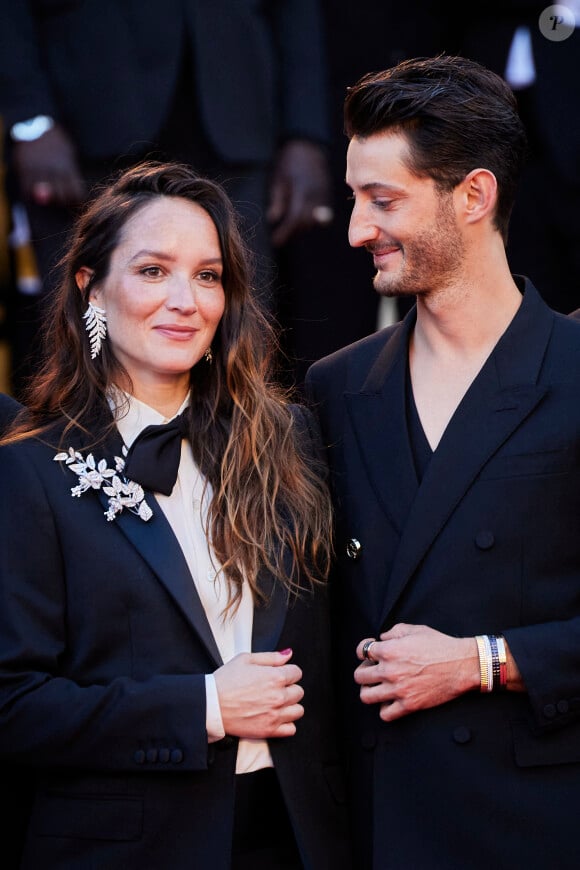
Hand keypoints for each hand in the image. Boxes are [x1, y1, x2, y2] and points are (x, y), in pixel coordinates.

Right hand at [13, 123, 85, 205]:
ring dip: (45, 200)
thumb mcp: (69, 154)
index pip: (76, 193)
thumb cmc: (56, 143)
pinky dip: (30, 195)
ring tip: (46, 197)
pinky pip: (26, 189)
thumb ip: (71, 175)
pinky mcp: (24, 167)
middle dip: (61, 201)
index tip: (71, 199)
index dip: (75, 200)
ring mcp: (38, 169)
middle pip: (61, 197)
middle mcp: (54, 169)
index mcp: (68, 166)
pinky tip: (33, 192)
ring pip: (44, 197)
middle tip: (58, 198)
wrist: (35, 121)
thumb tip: (74, 198)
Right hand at [213, 649, 303, 737]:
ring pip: (298, 710)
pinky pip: (291, 729)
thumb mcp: (245, 659)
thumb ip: (271, 657)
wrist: (211, 704)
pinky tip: (275, 716)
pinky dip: (286, 723)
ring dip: (290, 706)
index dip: (288, 672)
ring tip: (276, 703)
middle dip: (289, 688)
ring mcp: (275, 715)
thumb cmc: (225, 681)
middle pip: (299, 691)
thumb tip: (288, 654)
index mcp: (275, 677)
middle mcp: (278, 696)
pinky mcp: (269, 730)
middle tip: (274, 688)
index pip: (297, 673)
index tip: (280, 675)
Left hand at [267, 139, 332, 246]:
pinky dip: (311, 221)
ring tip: (288, 230)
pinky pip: (322, 215)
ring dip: (302, 228)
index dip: (285, 232)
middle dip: (293, 232)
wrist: (308, 145)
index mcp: (302, 189)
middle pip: (306, 223)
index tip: (275, 241)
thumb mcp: (278, 179)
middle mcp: (316, 194)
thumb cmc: (289, 161)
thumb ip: (277, 200)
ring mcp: (324, 195)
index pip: (295, 218)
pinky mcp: (328, 195)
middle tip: (280, 236)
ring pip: (315, 221)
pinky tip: (300, 221)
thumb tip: (273, 219)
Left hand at [355, 624, 479, 721]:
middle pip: (359, 676)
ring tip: (378, 686)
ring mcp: (398, 690)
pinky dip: (385, 708)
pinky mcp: (409, 705)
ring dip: (369, 690)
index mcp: (389, 650)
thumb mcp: (414, 630)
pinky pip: (385, 714)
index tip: (371, 653)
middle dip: (364, 671)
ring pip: (366, 696)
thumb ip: (393, 632)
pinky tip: (391, 699)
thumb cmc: (440, 645)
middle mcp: (389, 671)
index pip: (361, 652)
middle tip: (373, 669)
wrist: (461, 665)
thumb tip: (382, 638)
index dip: (364, 650)